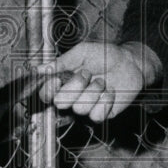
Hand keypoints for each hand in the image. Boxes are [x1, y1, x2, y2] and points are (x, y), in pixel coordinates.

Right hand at [35, 41, 160, 122]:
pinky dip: (106, 101)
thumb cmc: (105, 55)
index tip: (57, 78)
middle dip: (76, 85)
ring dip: (94, 91)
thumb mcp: (81, 53)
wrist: (130, 62)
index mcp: (63, 82)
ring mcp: (86, 107)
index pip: (45, 94)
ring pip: (80, 108)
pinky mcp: (101, 114)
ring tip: (102, 81)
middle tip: (88, 73)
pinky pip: (96, 115)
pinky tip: (110, 92)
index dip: (48, 89)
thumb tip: (38, 69)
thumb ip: (60, 62)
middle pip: (60, 103)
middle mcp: (72, 97)